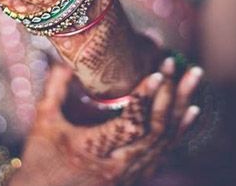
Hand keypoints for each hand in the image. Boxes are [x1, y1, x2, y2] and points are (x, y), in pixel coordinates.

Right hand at [9, 59, 202, 185]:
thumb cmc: (41, 160)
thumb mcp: (44, 122)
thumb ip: (55, 89)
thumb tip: (66, 60)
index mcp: (93, 151)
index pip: (128, 125)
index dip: (144, 99)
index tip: (157, 73)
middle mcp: (117, 166)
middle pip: (155, 130)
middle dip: (172, 95)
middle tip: (180, 65)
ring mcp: (130, 174)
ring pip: (165, 140)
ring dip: (181, 107)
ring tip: (194, 78)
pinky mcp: (135, 176)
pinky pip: (164, 153)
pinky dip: (180, 130)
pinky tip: (191, 110)